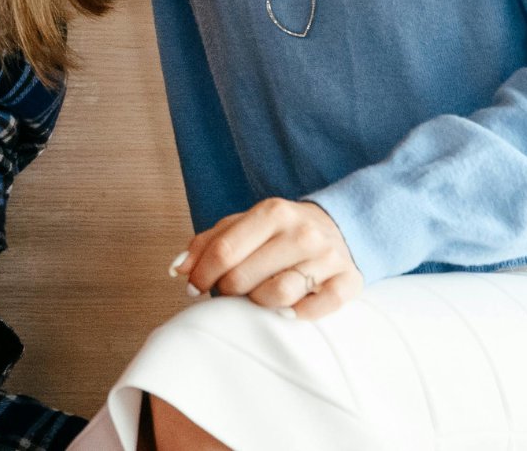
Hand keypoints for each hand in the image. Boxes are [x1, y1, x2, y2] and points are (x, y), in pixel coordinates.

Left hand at [171, 197, 362, 320]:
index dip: (202, 275)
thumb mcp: (243, 226)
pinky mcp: (348, 281)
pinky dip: (297, 314)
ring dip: (258, 303)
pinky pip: (315, 310)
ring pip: (277, 296)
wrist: (340, 227)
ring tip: (257, 296)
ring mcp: (327, 257)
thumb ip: (207, 243)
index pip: (224, 252)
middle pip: (244, 277)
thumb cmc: (279, 232)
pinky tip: (288, 308)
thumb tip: (177, 270)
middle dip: (228, 290)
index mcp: (272, 212)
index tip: (194, 287)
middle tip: (229, 290)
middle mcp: (302, 232)